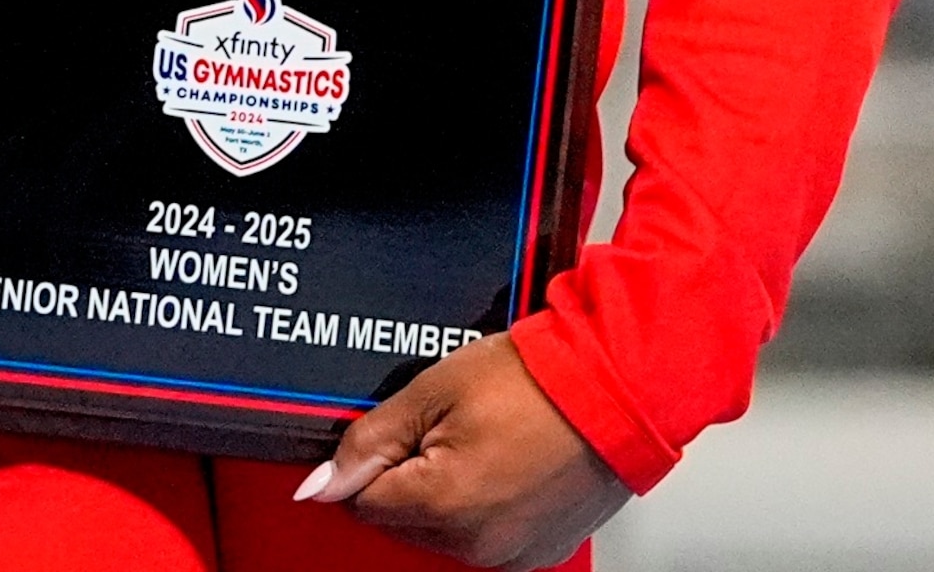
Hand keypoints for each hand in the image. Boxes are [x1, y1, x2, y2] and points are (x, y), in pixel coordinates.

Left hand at [296, 334, 629, 566]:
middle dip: (405, 475)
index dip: (371, 458)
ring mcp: (510, 554)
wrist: (610, 386)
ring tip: (478, 435)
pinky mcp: (537, 552)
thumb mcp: (433, 389)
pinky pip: (486, 537)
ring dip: (443, 492)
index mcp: (443, 504)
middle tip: (441, 423)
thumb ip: (371, 439)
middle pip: (401, 520)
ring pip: (443, 531)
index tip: (391, 431)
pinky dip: (482, 505)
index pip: (364, 501)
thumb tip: (322, 481)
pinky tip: (501, 461)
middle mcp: (476, 543)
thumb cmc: (534, 380)